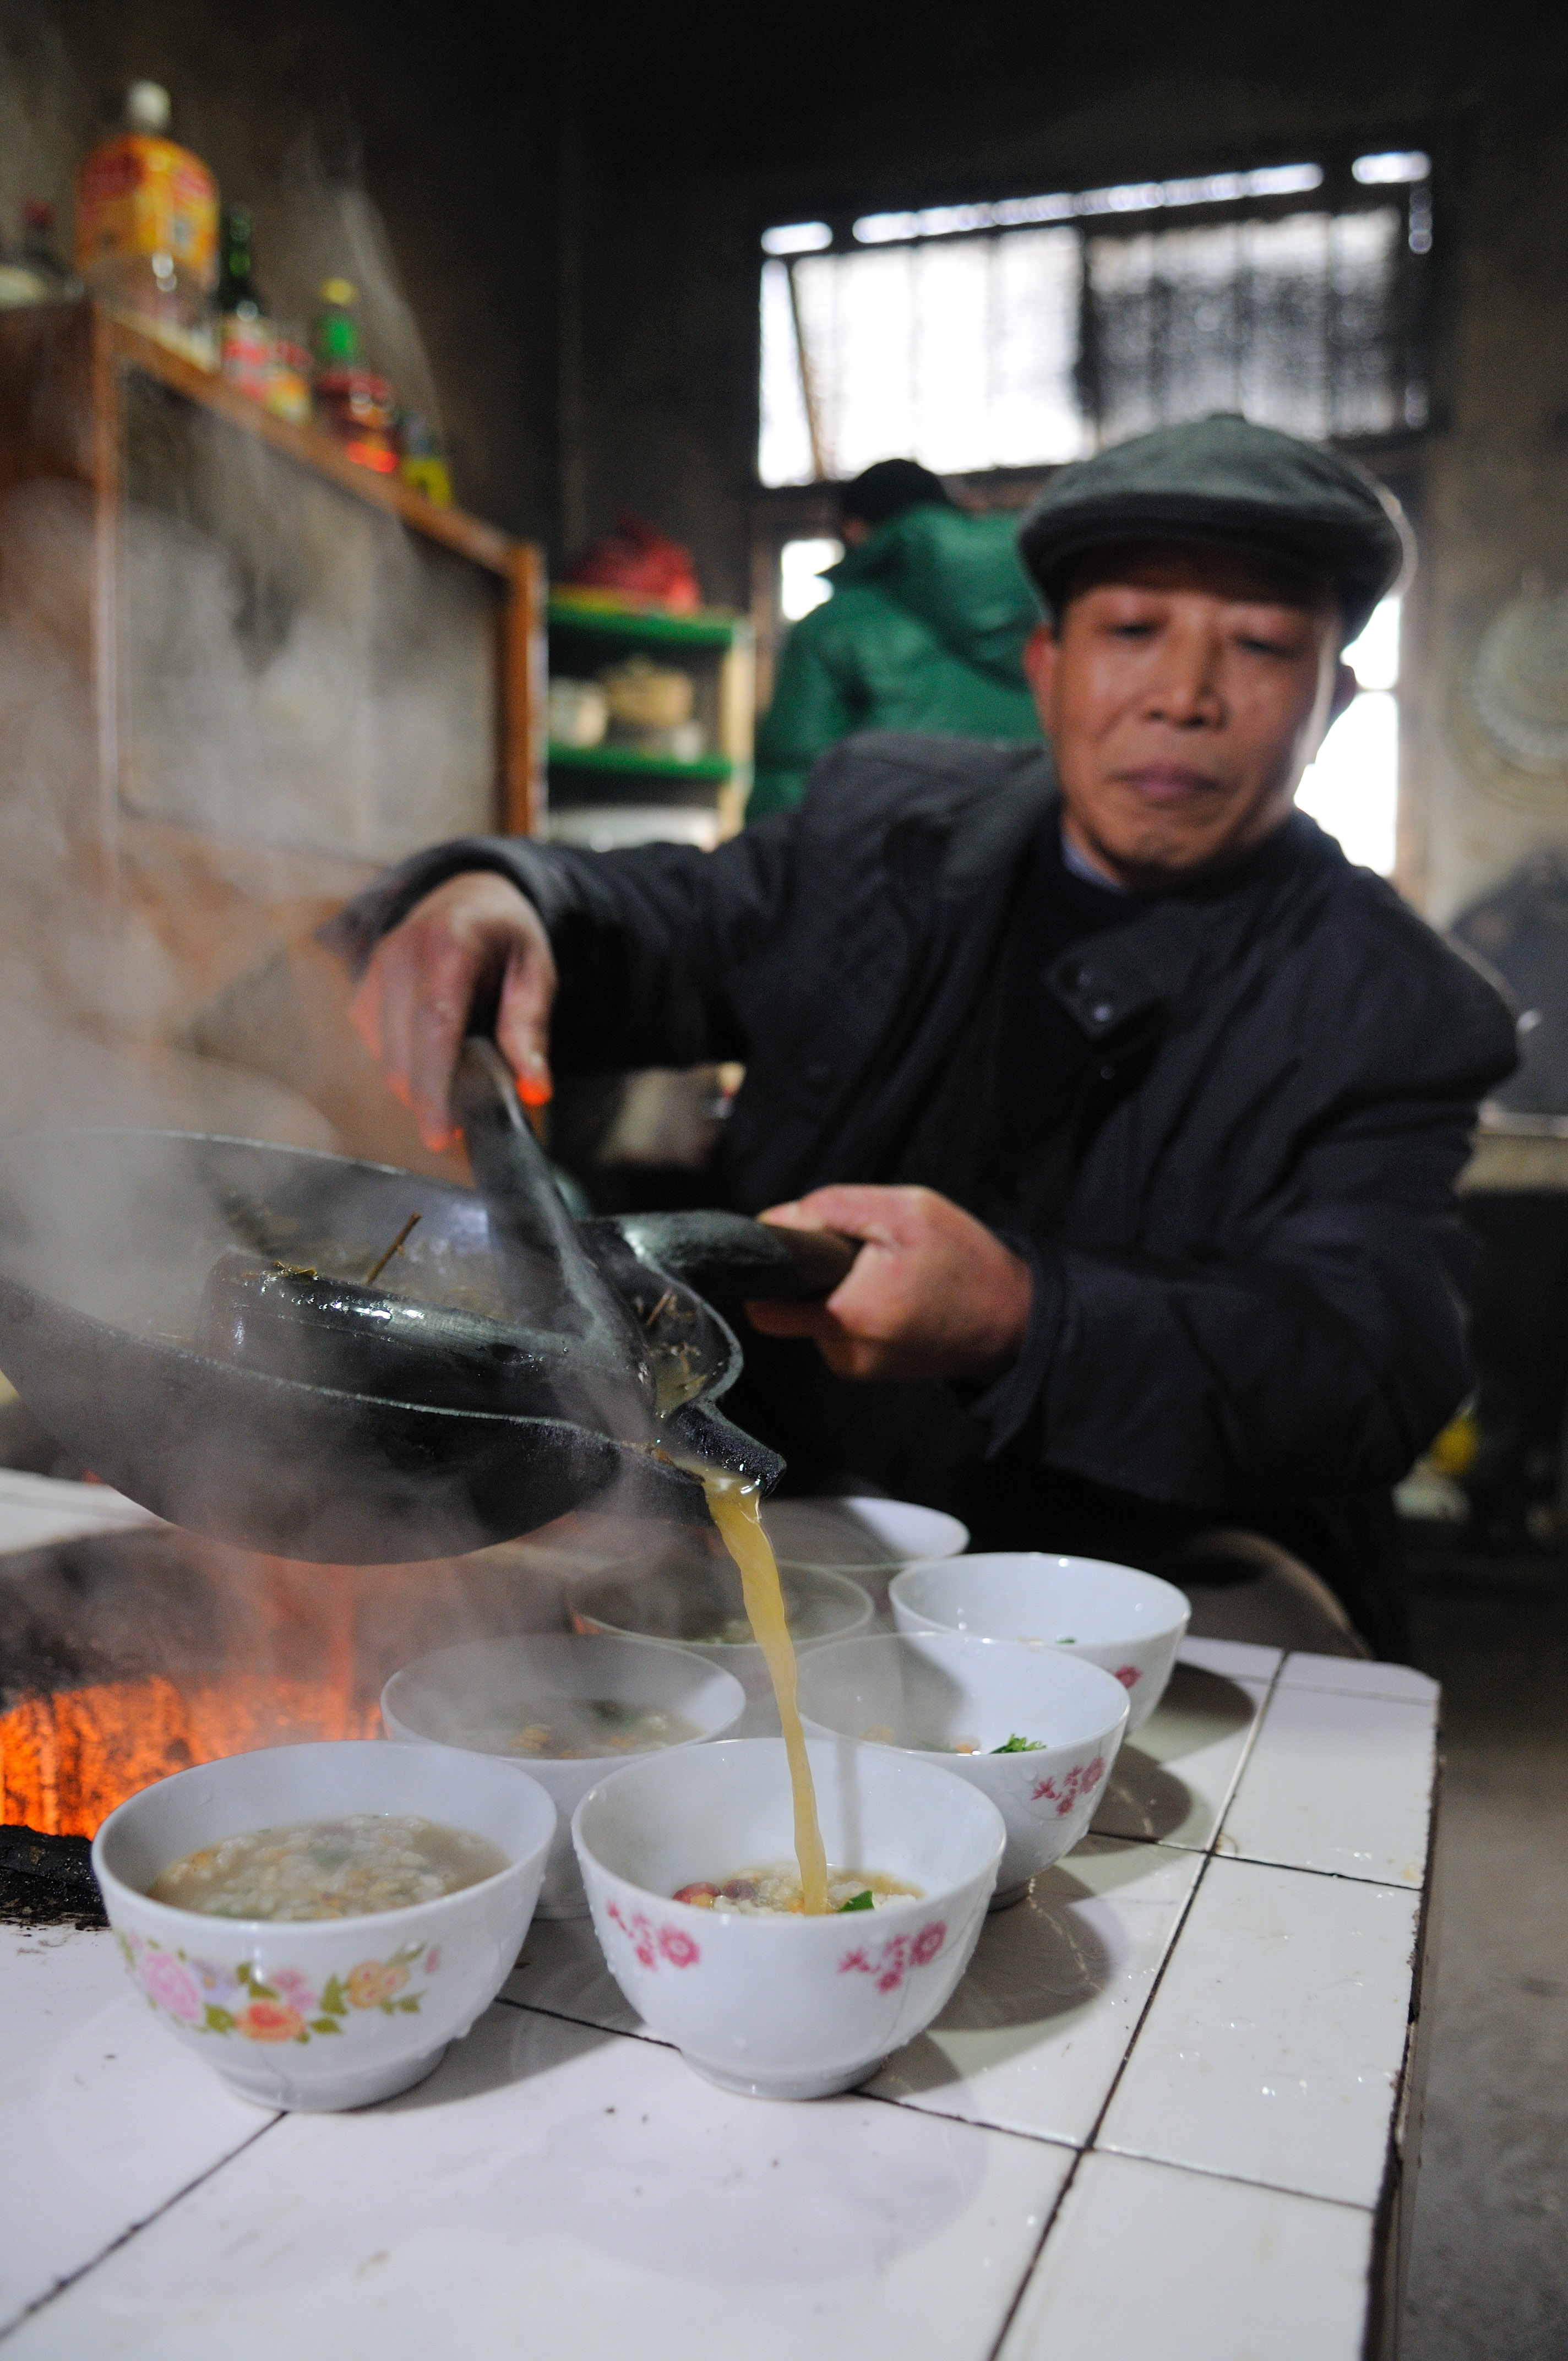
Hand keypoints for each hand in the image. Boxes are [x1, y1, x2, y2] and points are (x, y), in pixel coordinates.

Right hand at [348, 873, 556, 1149]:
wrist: (466, 898)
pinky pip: (381, 1054)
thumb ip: (531, 1030)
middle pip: (403, 1056)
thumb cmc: (506, 939)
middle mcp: (398, 956)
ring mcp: (372, 976)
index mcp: (448, 944)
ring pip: (388, 1063)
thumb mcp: (536, 973)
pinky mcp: (361, 997)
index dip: (434, 1087)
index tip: (441, 1135)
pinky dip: (410, 1068)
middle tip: (473, 1114)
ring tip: (463, 1067)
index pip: (434, 1025)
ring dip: (423, 1084)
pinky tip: (437, 1051)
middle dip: (434, 1100)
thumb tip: (533, 1090)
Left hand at [746, 1185, 1031, 1381]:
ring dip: (836, 1289)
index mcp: (847, 1314)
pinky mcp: (868, 1371)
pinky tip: (892, 1297)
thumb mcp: (903, 1210)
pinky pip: (837, 1330)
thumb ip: (830, 1209)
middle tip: (858, 1255)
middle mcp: (843, 1351)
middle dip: (809, 1275)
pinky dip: (853, 1309)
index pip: (764, 1303)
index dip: (772, 1266)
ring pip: (813, 1315)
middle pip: (787, 1304)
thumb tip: (773, 1222)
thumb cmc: (963, 1259)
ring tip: (887, 1274)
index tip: (798, 1243)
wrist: (1012, 1318)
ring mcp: (855, 1366)